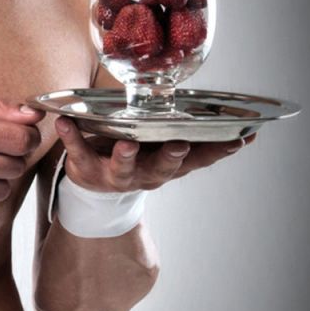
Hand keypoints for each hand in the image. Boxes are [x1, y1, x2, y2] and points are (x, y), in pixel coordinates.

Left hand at [55, 115, 255, 193]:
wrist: (94, 189)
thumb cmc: (138, 157)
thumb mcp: (167, 150)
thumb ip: (197, 140)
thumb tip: (246, 127)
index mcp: (167, 166)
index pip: (199, 159)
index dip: (219, 150)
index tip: (239, 138)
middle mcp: (144, 174)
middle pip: (162, 168)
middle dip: (171, 157)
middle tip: (179, 145)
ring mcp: (114, 174)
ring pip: (122, 168)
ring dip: (125, 156)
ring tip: (125, 143)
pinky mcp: (85, 168)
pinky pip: (77, 151)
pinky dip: (70, 137)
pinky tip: (63, 121)